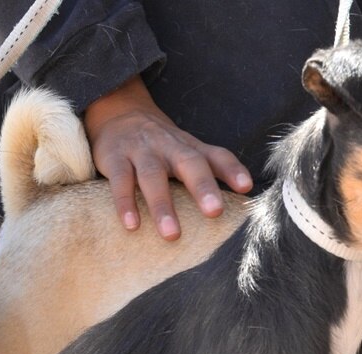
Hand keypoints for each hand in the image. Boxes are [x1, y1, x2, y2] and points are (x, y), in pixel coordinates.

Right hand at [83, 77, 252, 240]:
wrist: (117, 110)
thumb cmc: (161, 143)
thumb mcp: (188, 149)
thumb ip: (215, 167)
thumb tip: (247, 192)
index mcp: (189, 147)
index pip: (216, 155)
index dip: (231, 169)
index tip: (246, 187)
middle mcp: (168, 147)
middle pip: (188, 163)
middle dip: (202, 186)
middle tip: (214, 212)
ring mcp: (140, 152)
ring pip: (152, 176)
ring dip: (162, 205)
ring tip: (172, 234)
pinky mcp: (114, 158)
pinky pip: (120, 181)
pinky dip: (125, 203)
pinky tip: (132, 225)